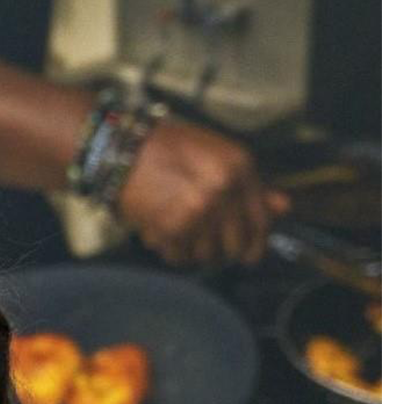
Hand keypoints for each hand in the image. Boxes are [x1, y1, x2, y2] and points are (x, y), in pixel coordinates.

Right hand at [116, 119, 289, 266]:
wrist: (119, 146)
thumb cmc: (168, 147)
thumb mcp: (216, 155)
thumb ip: (252, 184)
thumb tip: (284, 207)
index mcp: (238, 166)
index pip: (261, 220)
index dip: (257, 243)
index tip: (251, 253)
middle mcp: (223, 189)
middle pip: (236, 245)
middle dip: (224, 248)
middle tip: (206, 240)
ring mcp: (198, 211)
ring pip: (208, 255)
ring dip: (195, 249)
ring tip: (180, 229)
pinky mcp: (173, 228)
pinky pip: (181, 257)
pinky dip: (173, 251)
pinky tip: (164, 232)